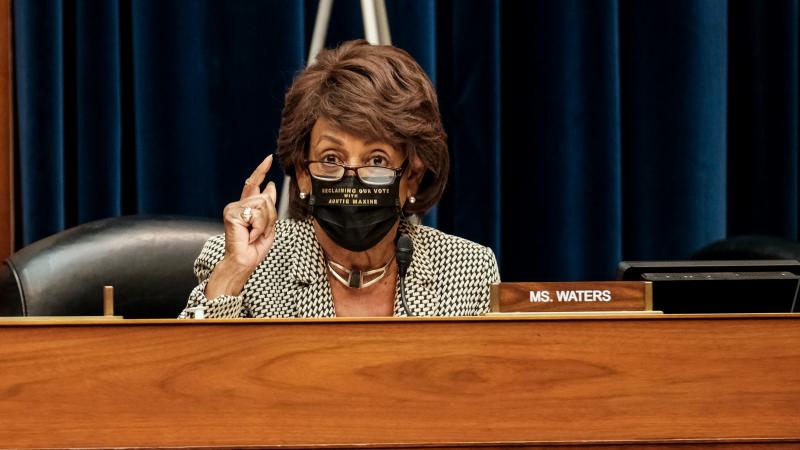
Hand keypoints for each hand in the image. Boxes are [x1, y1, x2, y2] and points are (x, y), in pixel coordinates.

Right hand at [223, 154, 278, 268]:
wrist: (244, 262)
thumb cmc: (254, 248)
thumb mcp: (268, 224)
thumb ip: (269, 206)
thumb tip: (270, 185)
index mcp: (245, 206)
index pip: (253, 183)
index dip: (261, 170)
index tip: (268, 158)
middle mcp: (237, 205)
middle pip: (266, 198)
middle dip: (270, 217)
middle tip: (261, 232)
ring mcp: (233, 208)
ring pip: (263, 205)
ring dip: (265, 223)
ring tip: (254, 234)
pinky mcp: (232, 214)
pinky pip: (257, 214)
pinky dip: (259, 228)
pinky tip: (250, 235)